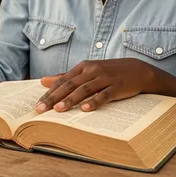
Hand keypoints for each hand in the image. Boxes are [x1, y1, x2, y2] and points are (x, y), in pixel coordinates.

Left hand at [36, 59, 154, 112]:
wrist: (137, 70)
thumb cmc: (108, 72)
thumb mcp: (86, 71)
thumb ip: (65, 77)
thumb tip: (43, 80)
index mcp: (82, 67)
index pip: (62, 81)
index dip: (49, 92)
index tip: (38, 104)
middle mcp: (92, 71)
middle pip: (70, 85)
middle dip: (54, 97)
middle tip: (42, 109)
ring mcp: (105, 78)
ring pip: (84, 89)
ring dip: (71, 100)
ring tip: (59, 110)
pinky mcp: (117, 86)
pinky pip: (104, 95)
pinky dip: (94, 102)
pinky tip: (85, 109)